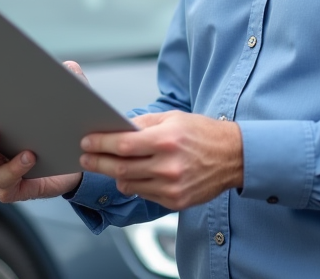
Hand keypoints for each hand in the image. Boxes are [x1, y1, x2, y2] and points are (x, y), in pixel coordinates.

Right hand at [0, 61, 86, 202]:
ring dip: (3, 160)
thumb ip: (63, 83)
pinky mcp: (14, 189)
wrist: (73, 161)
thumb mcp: (59, 103)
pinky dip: (16, 171)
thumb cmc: (54, 126)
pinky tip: (30, 158)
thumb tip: (69, 66)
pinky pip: (6, 185)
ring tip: (22, 148)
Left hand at [79, 111, 242, 209]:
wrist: (234, 157)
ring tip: (106, 166)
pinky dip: (134, 185)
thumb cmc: (203, 133)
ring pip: (129, 184)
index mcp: (166, 140)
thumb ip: (144, 125)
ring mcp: (172, 186)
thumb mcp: (174, 118)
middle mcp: (168, 166)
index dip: (100, 144)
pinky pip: (144, 194)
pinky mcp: (175, 201)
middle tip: (85, 158)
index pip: (123, 144)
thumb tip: (117, 129)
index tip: (86, 142)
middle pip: (120, 168)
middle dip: (98, 162)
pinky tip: (131, 176)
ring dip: (114, 175)